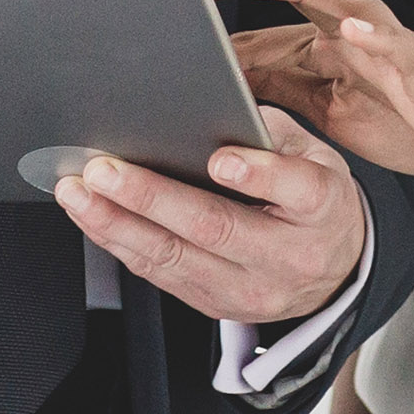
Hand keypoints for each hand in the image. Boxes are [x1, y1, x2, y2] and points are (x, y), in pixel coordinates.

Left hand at [51, 107, 365, 324]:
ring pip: (174, 258)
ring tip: (78, 192)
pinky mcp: (216, 305)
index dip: (258, 175)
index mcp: (322, 208)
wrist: (334, 272)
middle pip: (215, 228)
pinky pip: (160, 274)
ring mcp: (249, 289)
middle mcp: (288, 256)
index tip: (221, 159)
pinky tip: (92, 215)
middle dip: (150, 197)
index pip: (297, 190)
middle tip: (104, 169)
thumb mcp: (314, 155)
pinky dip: (119, 242)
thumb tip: (206, 109)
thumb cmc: (313, 200)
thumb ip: (268, 136)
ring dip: (116, 223)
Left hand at [212, 0, 413, 195]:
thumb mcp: (331, 110)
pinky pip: (402, 47)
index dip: (231, 1)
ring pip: (348, 1)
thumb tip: (220, 77)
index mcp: (336, 42)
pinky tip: (349, 28)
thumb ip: (284, 86)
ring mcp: (397, 48)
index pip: (277, 10)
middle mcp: (363, 33)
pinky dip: (375, 34)